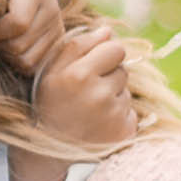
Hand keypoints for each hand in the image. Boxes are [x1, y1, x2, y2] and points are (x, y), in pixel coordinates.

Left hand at [0, 0, 66, 88]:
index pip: (18, 22)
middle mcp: (51, 10)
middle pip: (18, 47)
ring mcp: (56, 29)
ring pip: (26, 61)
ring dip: (6, 54)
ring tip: (0, 37)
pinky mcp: (57, 44)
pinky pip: (34, 67)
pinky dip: (17, 62)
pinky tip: (10, 46)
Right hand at [30, 16, 137, 153]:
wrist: (50, 150)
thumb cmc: (50, 104)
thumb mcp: (52, 70)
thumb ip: (78, 45)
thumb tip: (108, 30)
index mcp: (80, 75)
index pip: (115, 48)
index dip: (104, 55)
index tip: (90, 68)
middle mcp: (100, 94)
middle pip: (123, 69)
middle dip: (108, 76)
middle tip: (87, 93)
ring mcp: (114, 115)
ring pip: (126, 91)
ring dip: (113, 96)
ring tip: (91, 109)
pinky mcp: (125, 131)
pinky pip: (130, 111)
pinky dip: (118, 115)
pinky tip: (99, 123)